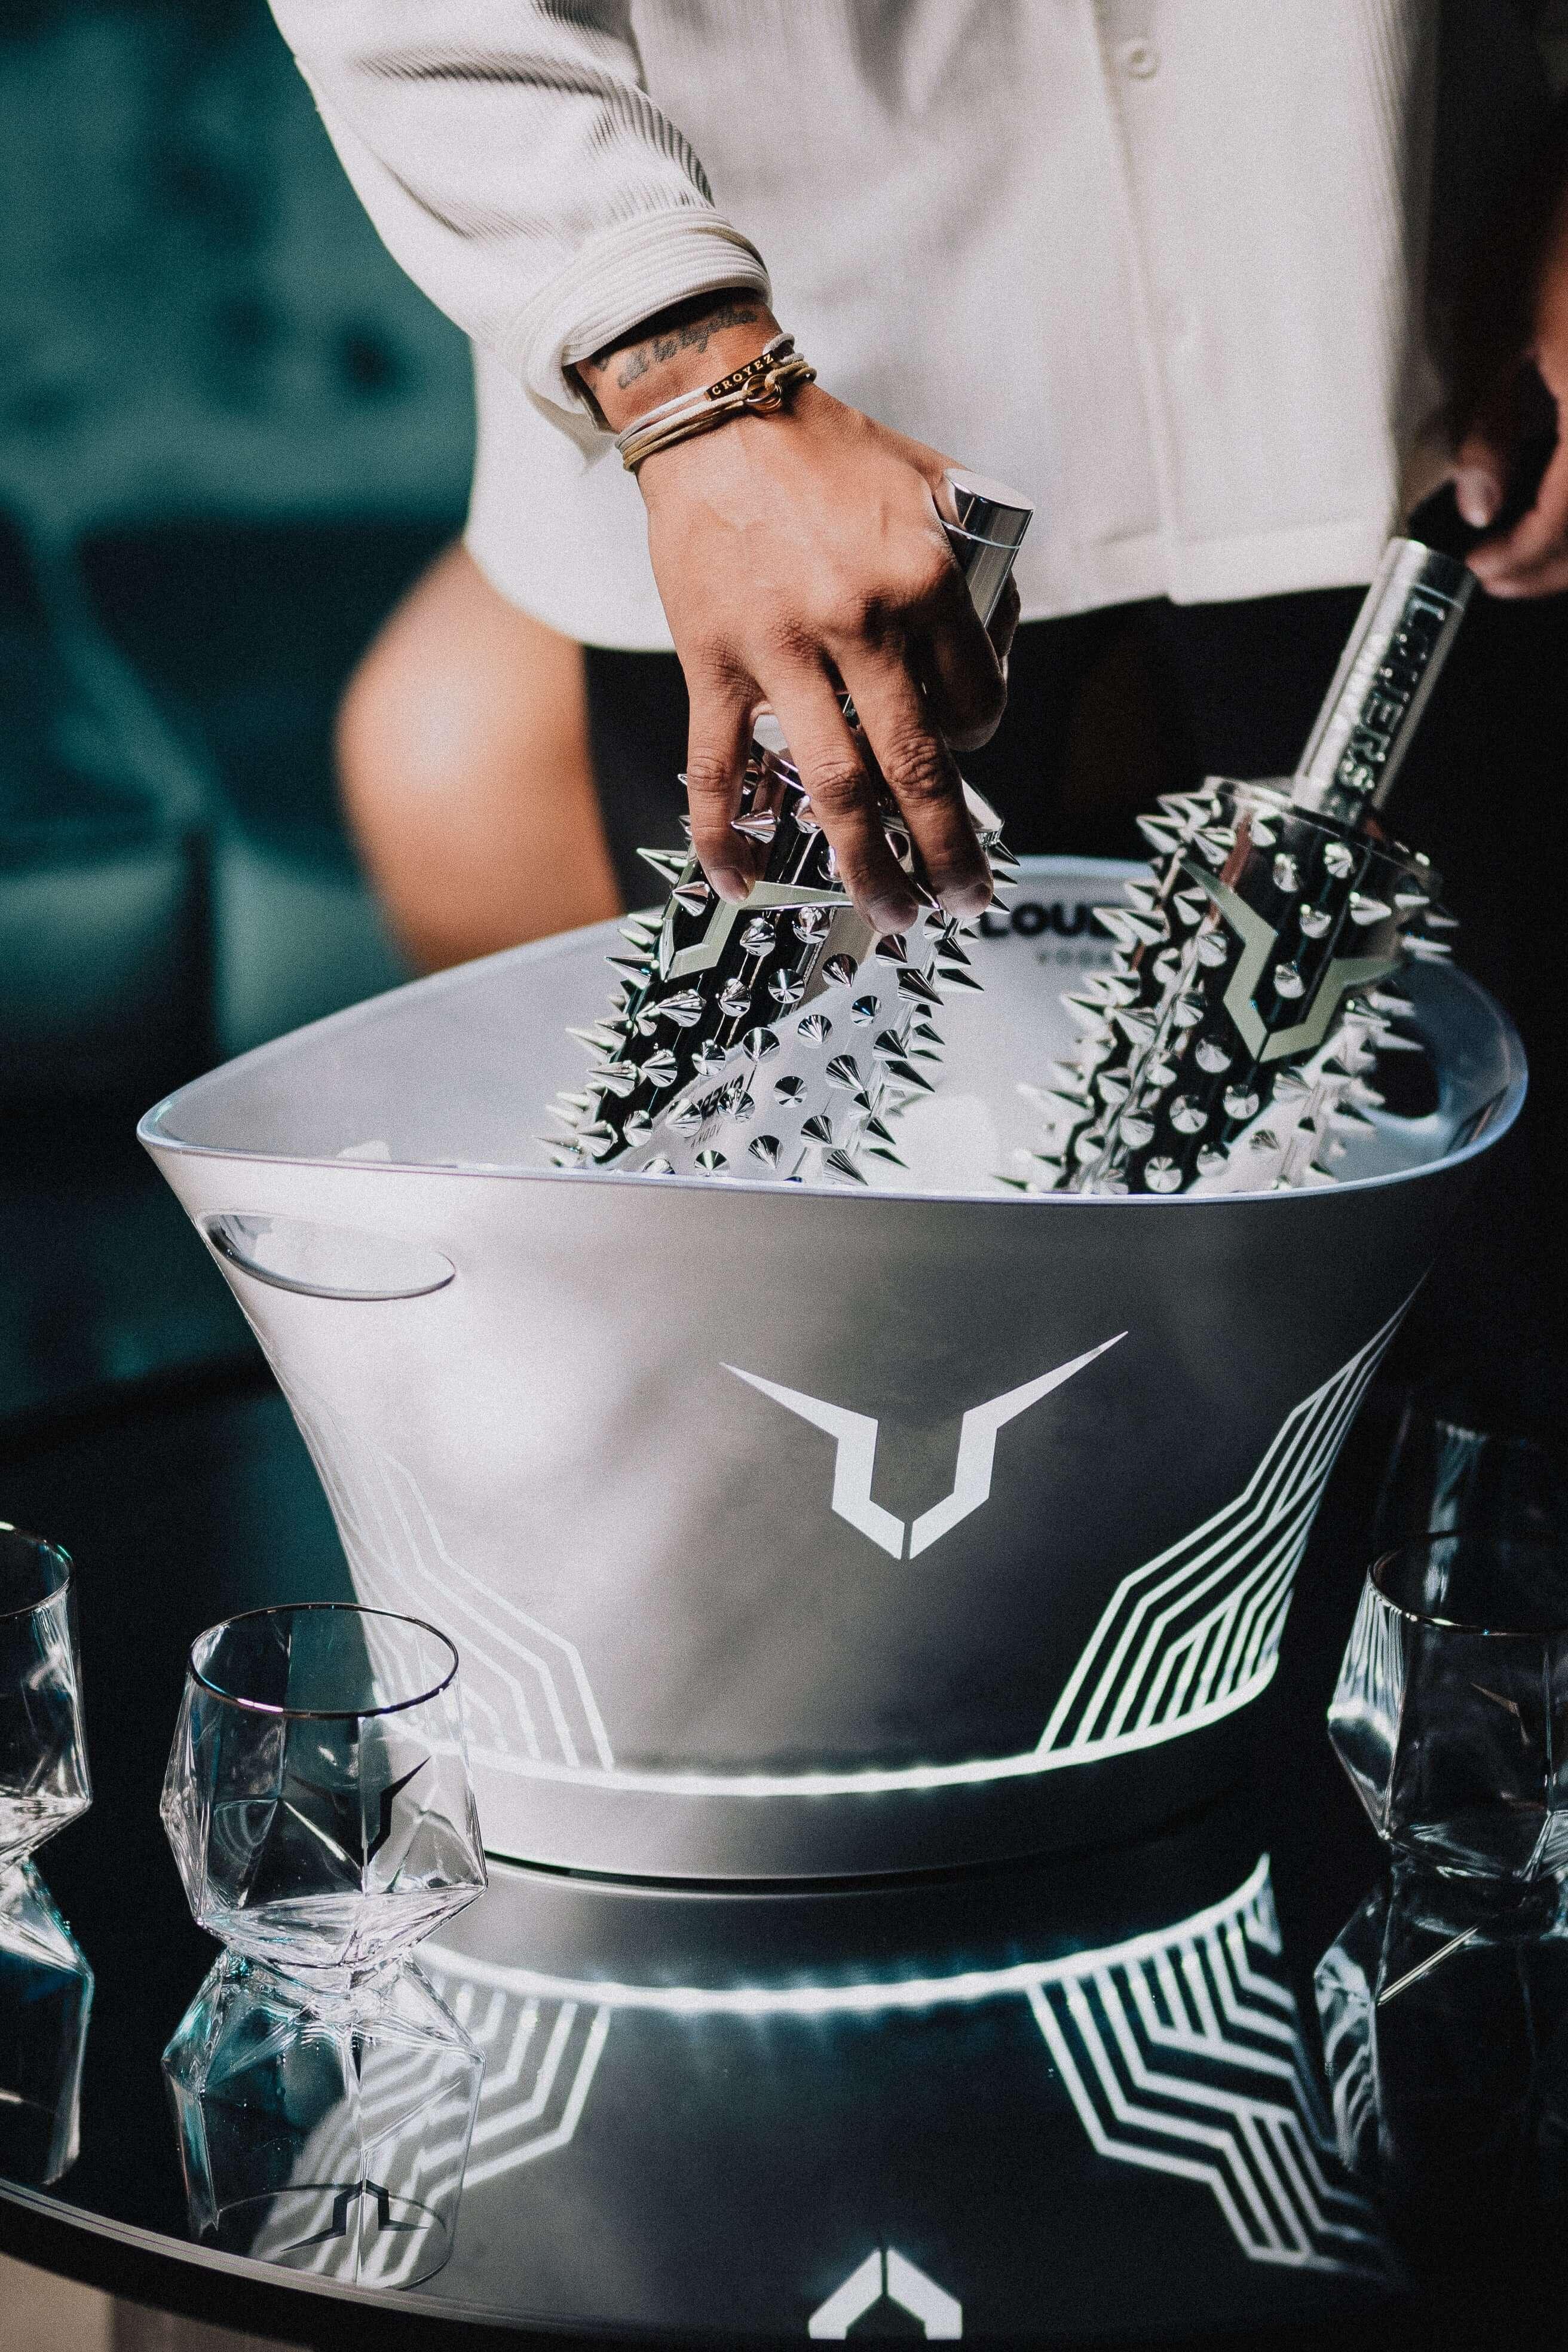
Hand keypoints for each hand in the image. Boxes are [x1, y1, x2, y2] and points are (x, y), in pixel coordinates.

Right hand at [577, 300, 1010, 931]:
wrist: (724, 417)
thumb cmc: (835, 456)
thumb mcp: (939, 491)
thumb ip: (980, 574)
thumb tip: (995, 661)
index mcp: (928, 580)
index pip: (975, 707)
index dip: (976, 742)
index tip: (961, 750)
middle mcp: (862, 623)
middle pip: (917, 771)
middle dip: (949, 853)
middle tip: (965, 903)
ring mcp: (782, 650)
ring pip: (833, 787)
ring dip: (866, 865)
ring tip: (892, 915)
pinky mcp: (713, 661)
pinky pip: (719, 768)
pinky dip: (727, 836)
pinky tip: (742, 887)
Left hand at [1452, 176, 1567, 597]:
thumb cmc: (1561, 213)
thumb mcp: (1494, 319)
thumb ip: (1486, 424)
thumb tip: (1479, 502)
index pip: (1566, 528)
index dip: (1520, 564)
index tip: (1479, 573)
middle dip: (1556, 563)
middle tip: (1504, 572)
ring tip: (1535, 534)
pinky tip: (1563, 473)